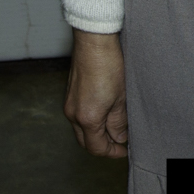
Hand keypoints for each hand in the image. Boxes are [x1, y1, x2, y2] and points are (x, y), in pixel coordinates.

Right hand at [64, 29, 128, 156]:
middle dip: (102, 145)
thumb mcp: (121, 97)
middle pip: (85, 141)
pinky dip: (91, 120)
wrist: (94, 41)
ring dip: (96, 132)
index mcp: (87, 118)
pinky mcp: (70, 93)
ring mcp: (69, 103)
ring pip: (81, 128)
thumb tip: (119, 137)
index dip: (111, 152)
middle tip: (120, 142)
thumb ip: (119, 121)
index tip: (124, 150)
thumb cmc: (109, 65)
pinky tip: (106, 113)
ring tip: (116, 127)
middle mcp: (72, 114)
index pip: (96, 147)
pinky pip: (78, 116)